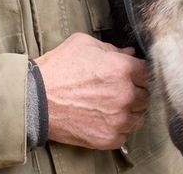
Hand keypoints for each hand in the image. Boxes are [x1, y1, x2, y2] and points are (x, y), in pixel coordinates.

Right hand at [34, 32, 149, 149]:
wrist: (34, 98)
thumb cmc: (57, 68)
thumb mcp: (84, 44)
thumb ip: (111, 48)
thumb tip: (128, 53)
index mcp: (122, 69)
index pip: (148, 72)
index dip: (140, 72)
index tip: (133, 74)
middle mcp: (124, 95)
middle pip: (145, 95)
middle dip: (135, 92)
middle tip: (119, 90)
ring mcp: (117, 119)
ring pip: (138, 118)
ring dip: (129, 112)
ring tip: (112, 107)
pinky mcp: (107, 138)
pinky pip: (124, 136)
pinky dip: (117, 130)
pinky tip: (104, 121)